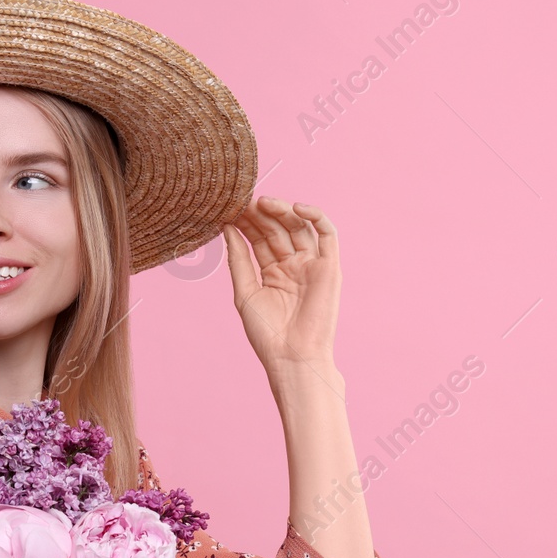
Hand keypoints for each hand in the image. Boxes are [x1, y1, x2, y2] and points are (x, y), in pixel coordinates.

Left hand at [223, 194, 342, 377]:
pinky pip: (328, 234)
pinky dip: (315, 217)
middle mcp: (293, 264)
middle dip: (260, 214)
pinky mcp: (330, 266)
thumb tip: (226, 228)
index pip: (258, 237)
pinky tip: (296, 208)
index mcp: (272, 271)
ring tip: (262, 202)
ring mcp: (312, 264)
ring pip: (299, 227)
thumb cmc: (267, 333)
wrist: (292, 358)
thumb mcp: (244, 292)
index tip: (228, 207)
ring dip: (282, 211)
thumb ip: (238, 259)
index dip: (246, 222)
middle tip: (243, 200)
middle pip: (276, 229)